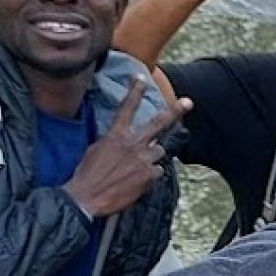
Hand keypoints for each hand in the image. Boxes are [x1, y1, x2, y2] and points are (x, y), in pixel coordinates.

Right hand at [63, 78, 189, 217]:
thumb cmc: (87, 174)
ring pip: (159, 151)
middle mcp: (133, 143)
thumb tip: (125, 139)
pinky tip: (136, 182)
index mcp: (116, 134)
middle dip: (175, 110)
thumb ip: (114, 140)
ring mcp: (144, 158)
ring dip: (152, 158)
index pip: (127, 108)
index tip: (142, 78)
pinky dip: (150, 176)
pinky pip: (157, 171)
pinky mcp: (150, 174)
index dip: (135, 91)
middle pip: (159, 123)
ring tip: (135, 169)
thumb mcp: (96, 149)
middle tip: (189, 101)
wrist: (87, 197)